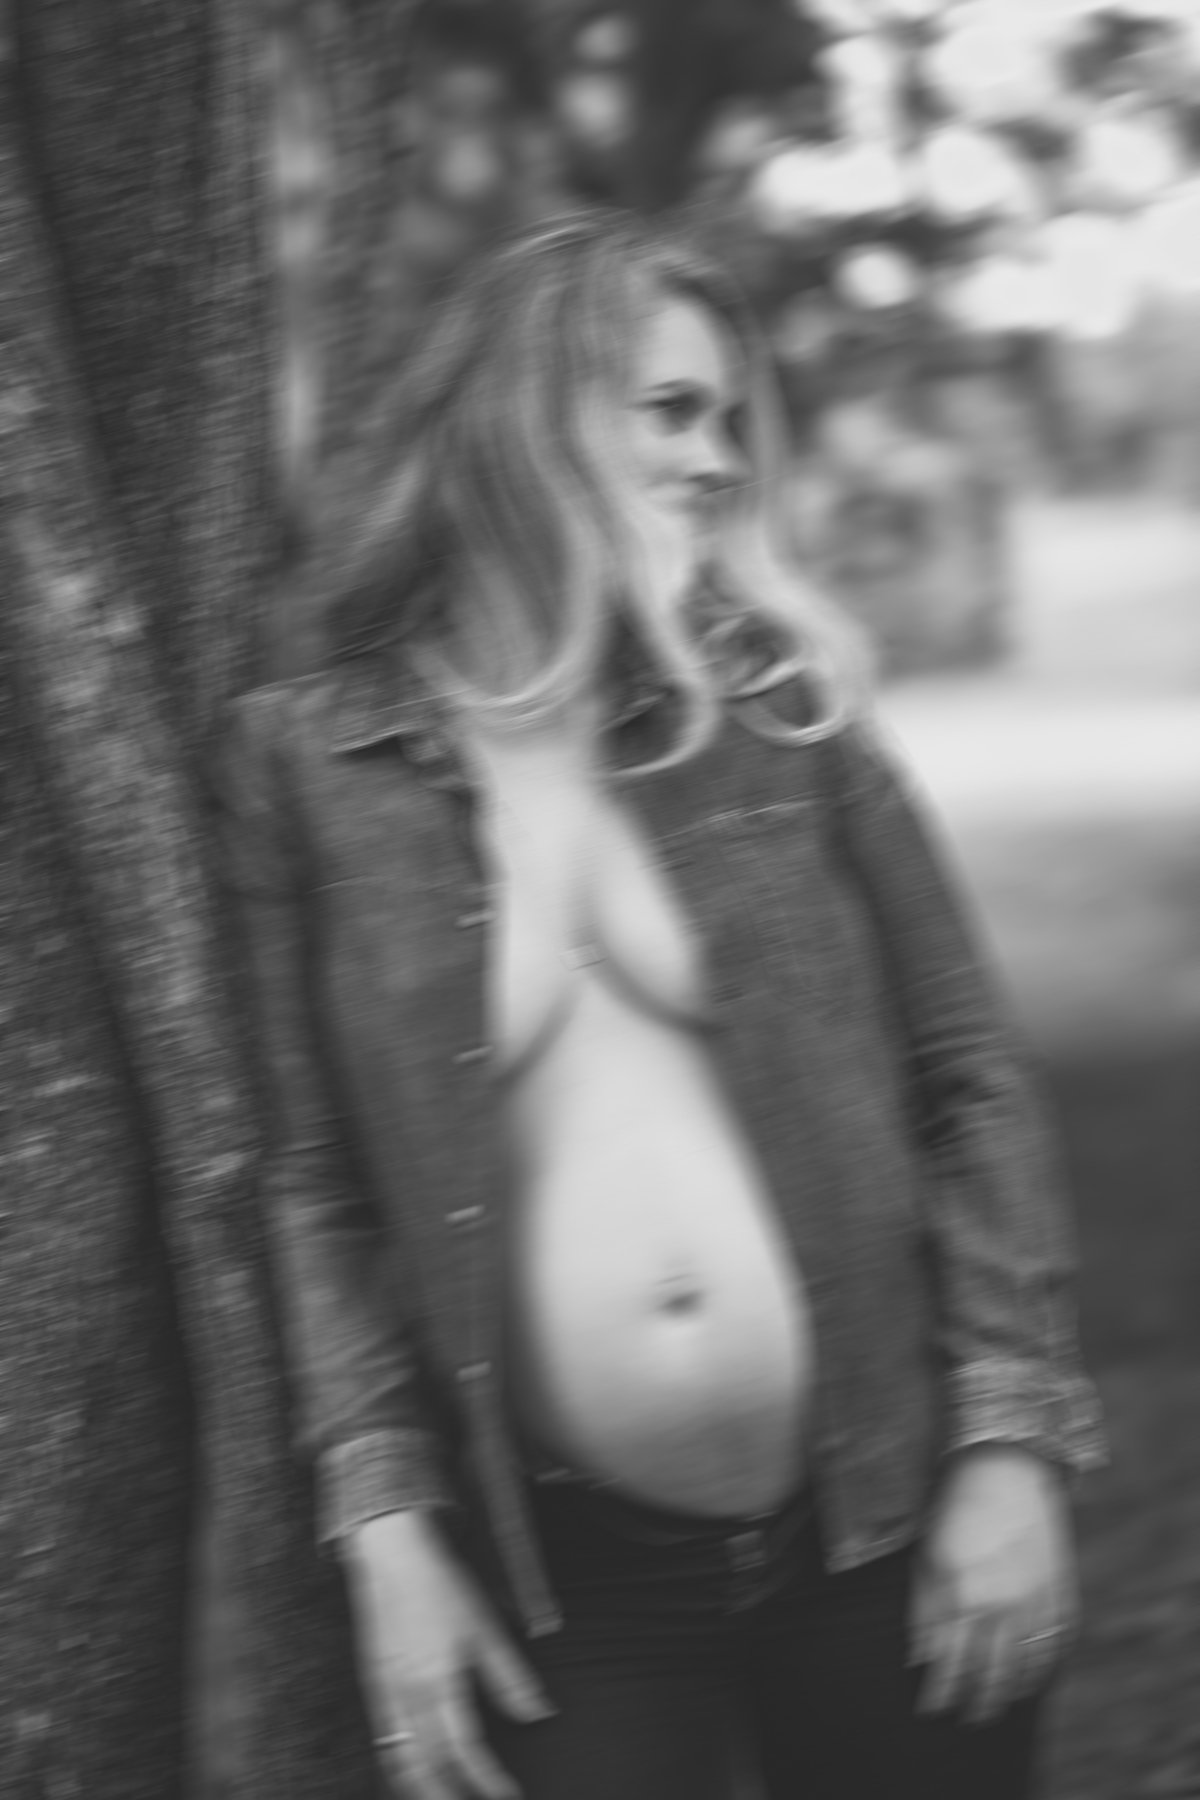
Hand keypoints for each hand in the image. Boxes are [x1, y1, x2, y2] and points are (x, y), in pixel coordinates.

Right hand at [341, 1509, 554, 1798]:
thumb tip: (541, 1715)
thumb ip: (511, 1677)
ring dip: (423, 1791)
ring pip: (400, 1763)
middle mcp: (408, 1695)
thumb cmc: (443, 1586)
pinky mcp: (373, 1688)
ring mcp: (385, 1694)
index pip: (465, 1749)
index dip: (488, 1779)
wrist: (392, 1554)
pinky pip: (385, 1744)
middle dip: (450, 1797)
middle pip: (427, 1768)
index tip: (509, 1795)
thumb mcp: (486, 1627)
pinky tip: (416, 1777)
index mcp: (439, 1681)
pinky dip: (400, 1770)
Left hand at [909, 1445, 1077, 1725]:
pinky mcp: (1061, 1594)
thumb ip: (923, 1612)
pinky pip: (1054, 1644)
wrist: (1006, 1471)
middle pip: (991, 1676)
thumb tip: (919, 1659)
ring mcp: (1036, 1603)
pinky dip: (1043, 1665)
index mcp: (962, 1597)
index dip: (939, 1694)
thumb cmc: (954, 1512)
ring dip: (1012, 1691)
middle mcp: (1002, 1607)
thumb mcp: (926, 1558)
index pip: (949, 1666)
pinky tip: (1031, 1673)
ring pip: (1027, 1668)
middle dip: (977, 1703)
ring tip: (999, 1702)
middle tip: (969, 1717)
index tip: (930, 1710)